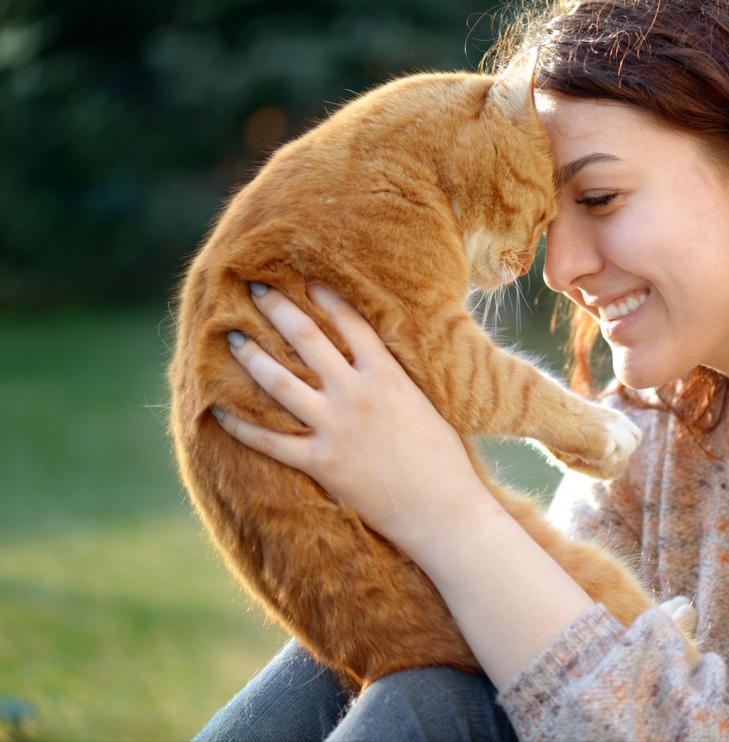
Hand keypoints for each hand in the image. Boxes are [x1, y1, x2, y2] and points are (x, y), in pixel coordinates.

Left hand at [211, 283, 483, 548]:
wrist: (443, 511)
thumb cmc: (445, 460)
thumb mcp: (426, 405)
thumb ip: (397, 380)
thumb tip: (378, 360)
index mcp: (388, 376)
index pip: (351, 323)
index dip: (326, 297)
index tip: (305, 279)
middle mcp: (357, 395)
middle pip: (308, 340)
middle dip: (279, 309)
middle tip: (255, 287)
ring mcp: (336, 428)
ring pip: (281, 383)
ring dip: (253, 357)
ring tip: (233, 338)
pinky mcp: (321, 463)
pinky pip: (270, 440)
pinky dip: (242, 425)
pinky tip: (220, 409)